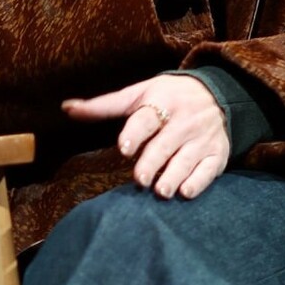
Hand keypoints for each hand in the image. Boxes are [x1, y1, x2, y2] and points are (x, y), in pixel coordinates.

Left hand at [61, 73, 229, 198]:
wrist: (217, 93)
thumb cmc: (168, 96)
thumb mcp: (138, 93)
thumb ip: (104, 105)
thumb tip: (66, 108)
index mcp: (162, 102)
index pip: (147, 119)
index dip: (135, 133)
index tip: (124, 149)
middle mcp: (184, 120)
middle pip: (165, 144)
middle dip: (152, 163)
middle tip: (140, 180)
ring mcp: (203, 138)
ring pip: (186, 160)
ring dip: (173, 176)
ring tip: (160, 191)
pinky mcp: (217, 153)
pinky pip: (209, 170)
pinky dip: (198, 182)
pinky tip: (184, 192)